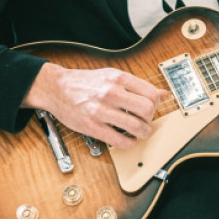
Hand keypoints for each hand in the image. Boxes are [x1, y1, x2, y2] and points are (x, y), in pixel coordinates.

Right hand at [22, 63, 168, 149]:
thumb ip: (137, 85)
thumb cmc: (85, 82)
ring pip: (136, 127)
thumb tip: (162, 93)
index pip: (150, 93)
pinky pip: (119, 141)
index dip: (155, 103)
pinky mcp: (92, 127)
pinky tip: (128, 139)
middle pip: (146, 109)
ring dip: (143, 132)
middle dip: (150, 118)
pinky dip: (129, 143)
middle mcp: (111, 93)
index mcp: (118, 78)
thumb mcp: (112, 75)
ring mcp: (101, 110)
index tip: (151, 107)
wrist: (56, 88)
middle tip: (146, 120)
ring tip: (140, 132)